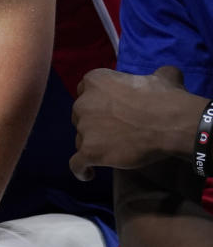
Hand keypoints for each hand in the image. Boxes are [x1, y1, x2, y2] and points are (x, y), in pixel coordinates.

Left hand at [70, 66, 208, 180]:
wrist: (170, 123)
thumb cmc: (166, 98)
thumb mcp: (163, 78)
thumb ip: (157, 75)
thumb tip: (166, 73)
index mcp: (94, 81)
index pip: (86, 92)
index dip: (97, 102)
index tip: (110, 110)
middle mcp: (83, 103)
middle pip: (81, 116)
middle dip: (94, 123)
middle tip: (115, 131)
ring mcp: (84, 128)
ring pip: (81, 139)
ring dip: (92, 145)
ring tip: (110, 151)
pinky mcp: (88, 150)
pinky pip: (76, 164)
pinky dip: (81, 169)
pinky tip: (88, 173)